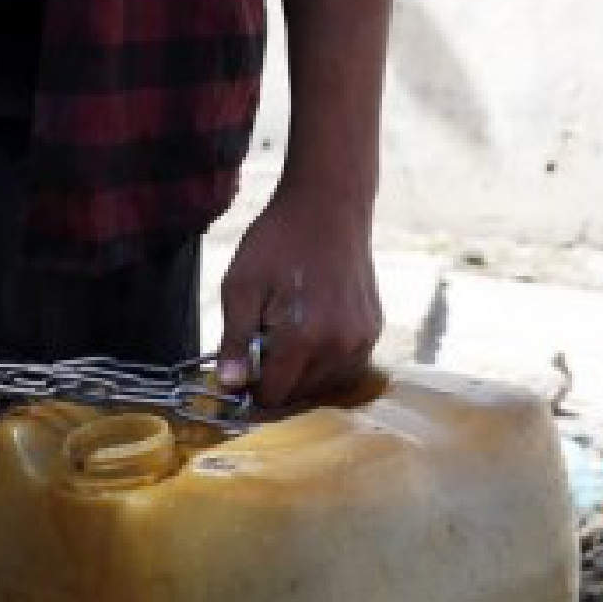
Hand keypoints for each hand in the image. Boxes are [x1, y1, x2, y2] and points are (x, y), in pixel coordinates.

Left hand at [217, 186, 381, 408]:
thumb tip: (229, 386)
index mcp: (304, 340)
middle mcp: (340, 346)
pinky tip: (306, 335)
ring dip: (299, 375)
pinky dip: (322, 363)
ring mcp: (363, 339)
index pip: (273, 396)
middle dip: (273, 383)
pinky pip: (344, 366)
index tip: (236, 376)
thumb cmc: (277, 242)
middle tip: (256, 350)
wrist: (328, 204)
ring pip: (324, 385)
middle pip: (298, 394)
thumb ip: (234, 342)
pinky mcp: (373, 329)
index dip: (249, 392)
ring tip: (281, 338)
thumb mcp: (240, 289)